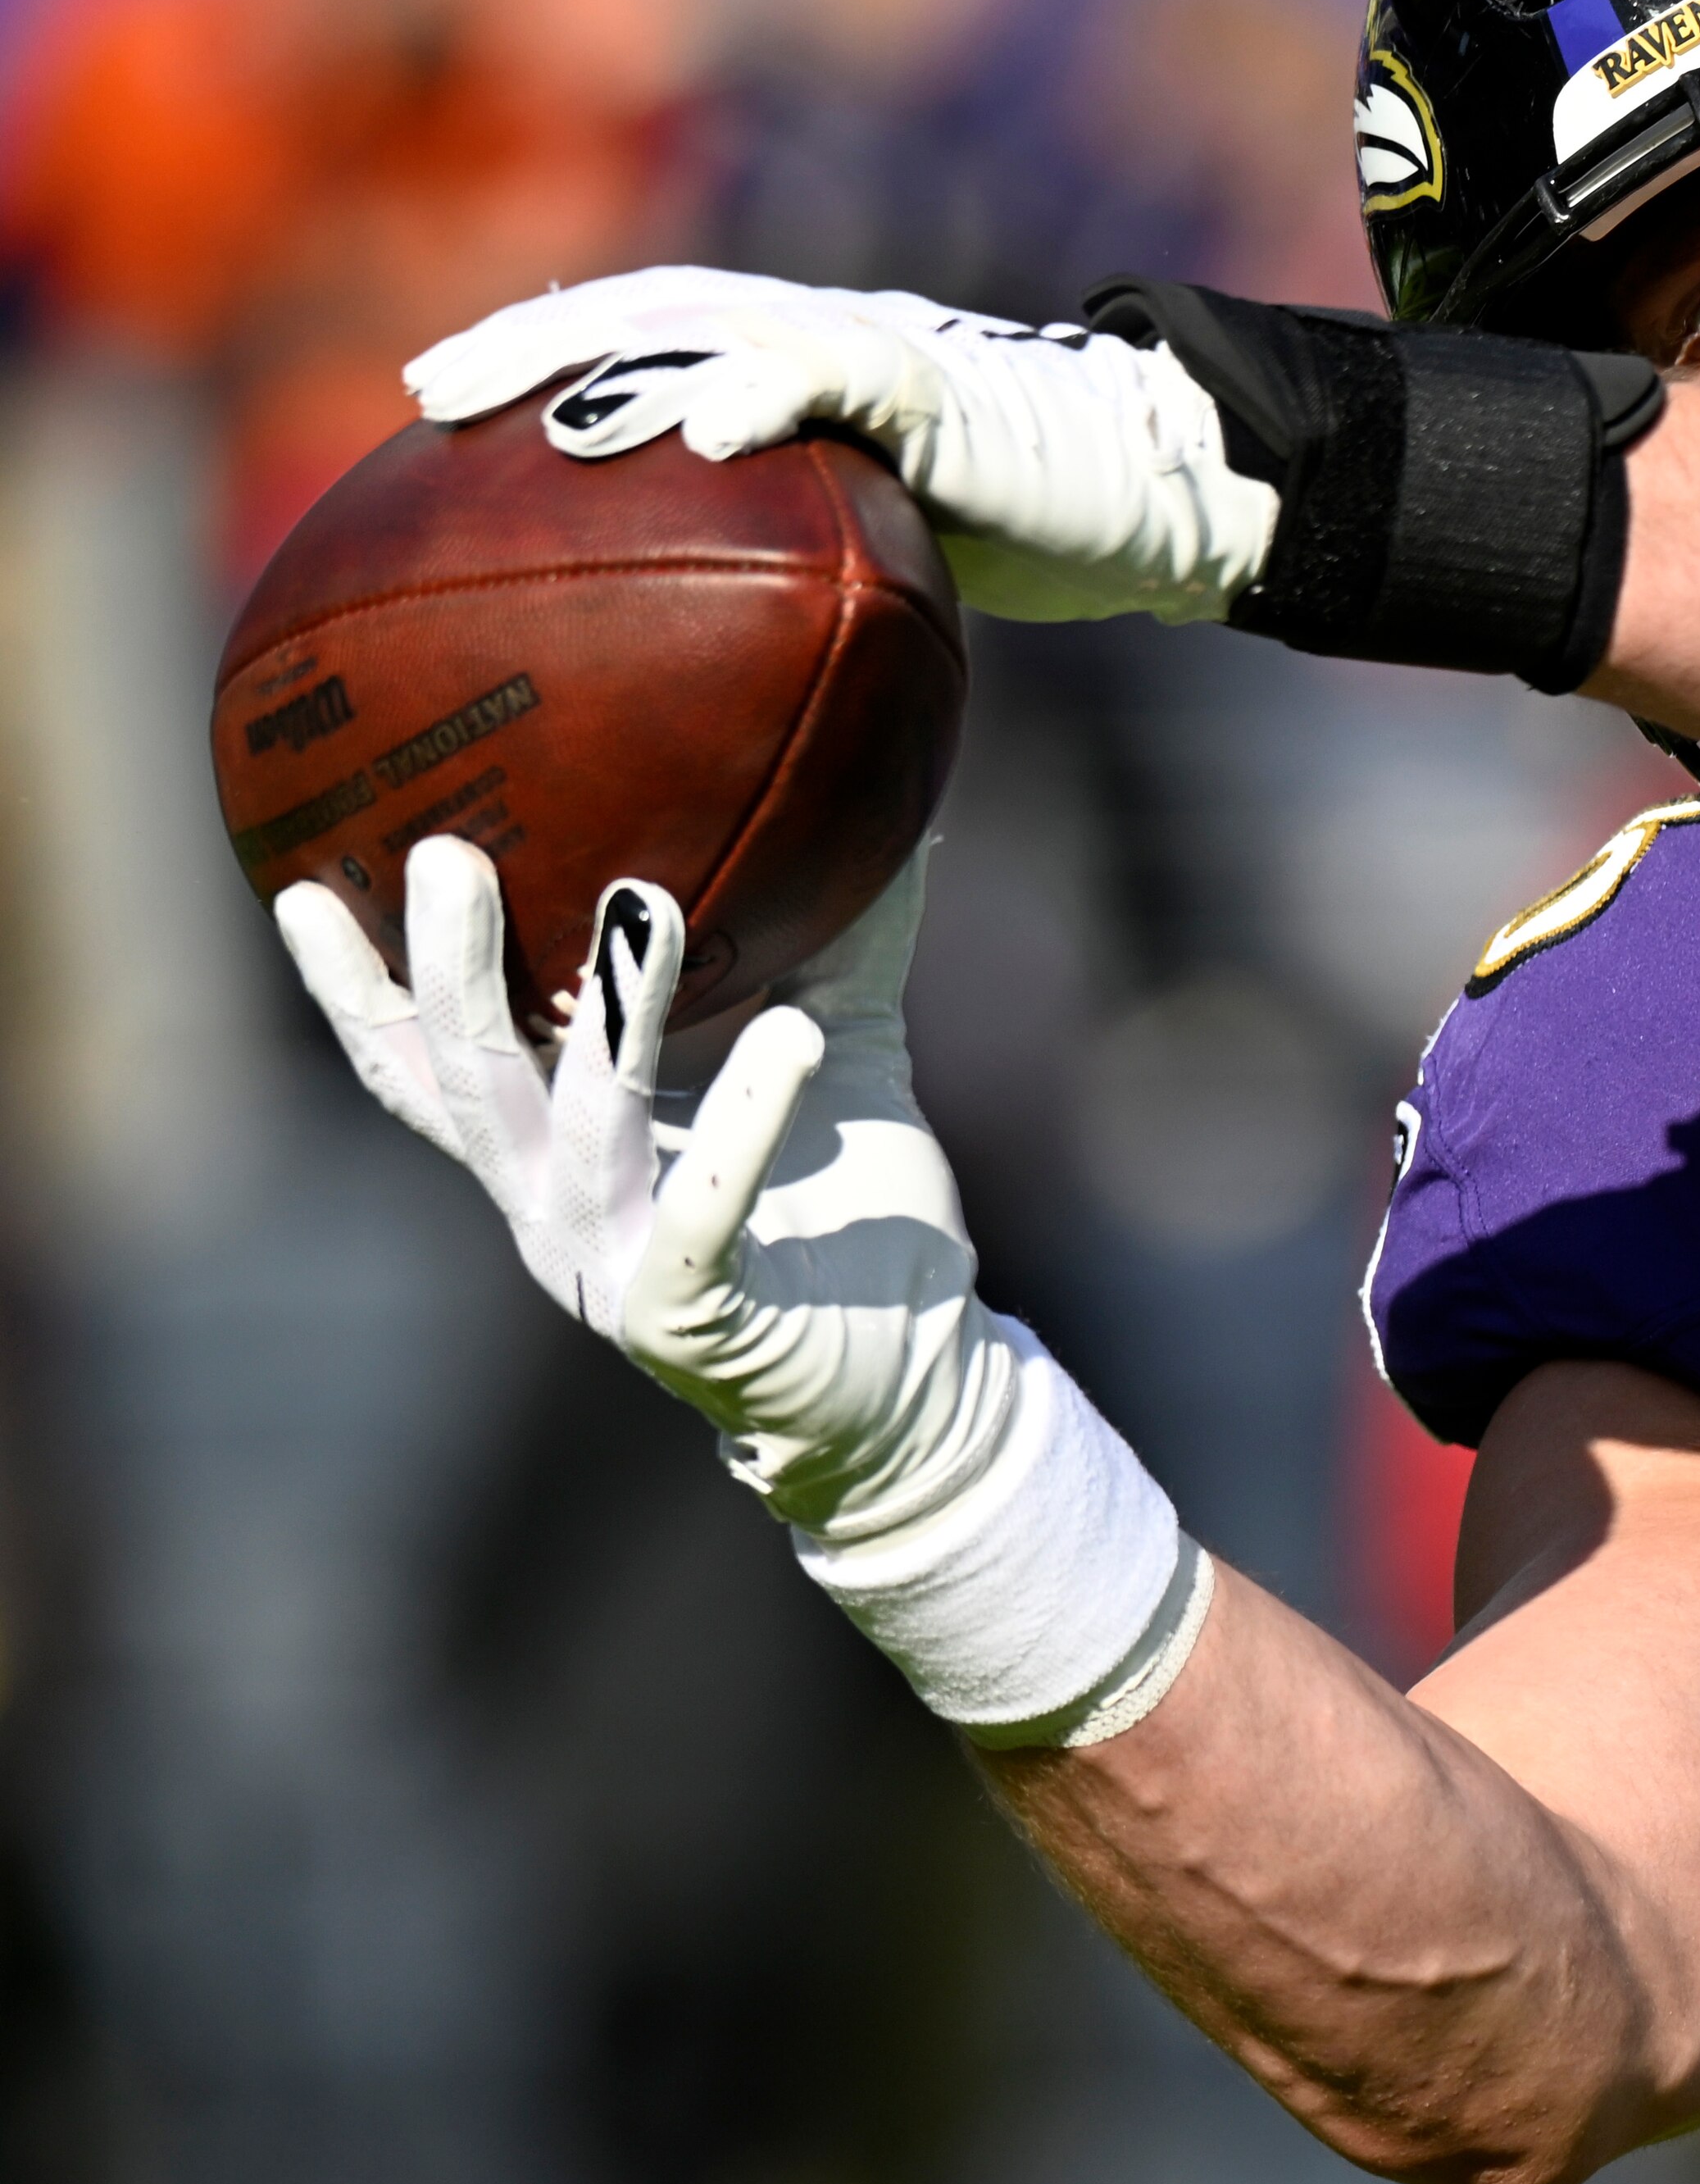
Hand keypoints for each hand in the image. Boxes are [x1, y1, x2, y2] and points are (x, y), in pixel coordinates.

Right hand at [277, 839, 1206, 1739]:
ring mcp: (615, 1268)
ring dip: (608, 1013)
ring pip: (576, 1129)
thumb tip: (885, 805)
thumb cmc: (856, 1214)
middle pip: (465, 1082)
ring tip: (642, 897)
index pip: (425, 1064)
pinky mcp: (694, 1321)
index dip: (353, 984)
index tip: (297, 875)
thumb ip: (836, 940)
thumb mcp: (837, 1048)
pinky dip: (749, 1120)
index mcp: (555, 1155)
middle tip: (441, 850)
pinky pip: (710, 1210)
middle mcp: (556, 1211)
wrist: (918, 1378)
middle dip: (443, 969)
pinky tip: (791, 1032)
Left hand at [402, 265, 1282, 626]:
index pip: (639, 338)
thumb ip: (802, 590)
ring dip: (623, 360)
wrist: (1161, 493)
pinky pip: (837, 371)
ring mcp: (875, 348)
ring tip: (545, 415)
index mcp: (794, 373)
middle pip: (645, 309)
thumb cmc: (1039, 538)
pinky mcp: (939, 380)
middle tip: (431, 394)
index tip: (435, 408)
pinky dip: (765, 390)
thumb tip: (709, 713)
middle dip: (534, 342)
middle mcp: (818, 338)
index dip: (535, 357)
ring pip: (721, 318)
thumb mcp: (894, 566)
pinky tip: (700, 428)